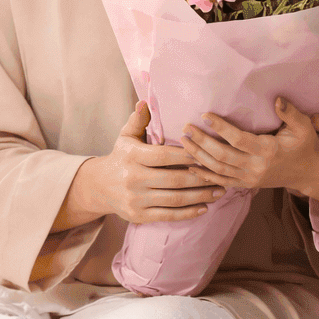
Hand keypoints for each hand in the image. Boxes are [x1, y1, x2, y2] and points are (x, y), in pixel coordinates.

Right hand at [57, 102, 224, 227]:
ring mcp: (136, 200)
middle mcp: (133, 179)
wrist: (98, 187)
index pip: (164, 155)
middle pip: (174, 179)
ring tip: (219, 190)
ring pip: (175, 199)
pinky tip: (204, 207)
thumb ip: (138, 120)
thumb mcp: (126, 136)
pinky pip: (168, 215)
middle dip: (200, 177)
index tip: (205, 153)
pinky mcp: (139, 216)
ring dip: (200, 196)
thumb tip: (145, 101)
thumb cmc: (121, 157)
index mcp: (132, 156)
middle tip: (220, 173)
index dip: (186, 155)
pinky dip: (188, 213)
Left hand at [180, 97, 318, 203]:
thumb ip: (290, 113)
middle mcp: (257, 167)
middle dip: (202, 142)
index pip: (239, 139)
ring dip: (199, 156)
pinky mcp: (246, 185)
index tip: (205, 115)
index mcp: (268, 150)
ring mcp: (250, 178)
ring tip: (184, 142)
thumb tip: (277, 99)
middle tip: (186, 128)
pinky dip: (204, 174)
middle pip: (223, 156)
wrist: (309, 172)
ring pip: (218, 170)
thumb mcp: (304, 127)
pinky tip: (190, 165)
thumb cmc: (305, 144)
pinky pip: (221, 181)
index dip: (220, 127)